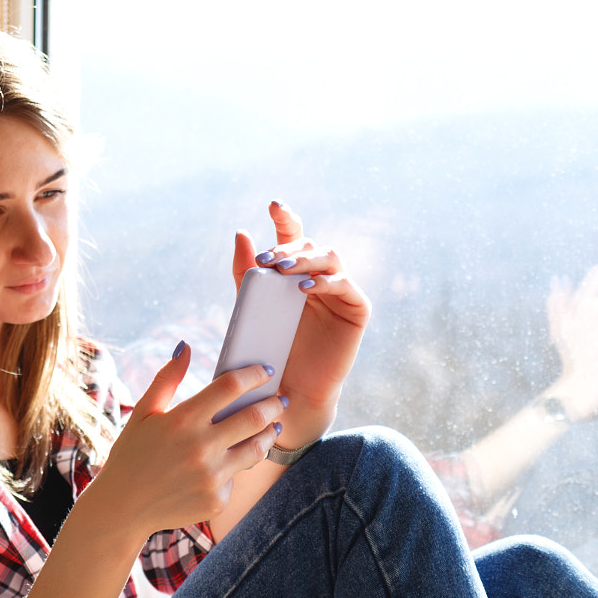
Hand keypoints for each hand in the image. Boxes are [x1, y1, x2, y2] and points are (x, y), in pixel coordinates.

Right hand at [89, 347, 287, 531]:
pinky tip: (232, 462)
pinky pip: (237, 477)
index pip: (230, 387)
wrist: (122, 508)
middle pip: (253, 417)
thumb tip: (185, 346)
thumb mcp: (143, 413)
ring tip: (274, 426)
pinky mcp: (216, 500)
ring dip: (270, 434)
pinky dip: (237, 466)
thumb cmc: (131, 454)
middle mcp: (200, 448)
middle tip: (279, 400)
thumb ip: (167, 379)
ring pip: (256, 449)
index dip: (253, 375)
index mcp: (182, 420)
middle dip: (272, 404)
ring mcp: (210, 476)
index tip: (265, 372)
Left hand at [238, 201, 368, 423]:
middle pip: (310, 245)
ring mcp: (341, 291)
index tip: (274, 206)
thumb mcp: (252, 308)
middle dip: (289, 249)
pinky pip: (346, 285)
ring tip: (284, 271)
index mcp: (296, 273)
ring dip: (307, 260)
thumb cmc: (271, 351)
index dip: (287, 218)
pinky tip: (306, 288)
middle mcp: (320, 276)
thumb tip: (241, 232)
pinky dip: (326, 282)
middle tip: (268, 260)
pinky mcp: (357, 309)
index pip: (294, 236)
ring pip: (330, 258)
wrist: (290, 391)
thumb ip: (246, 273)